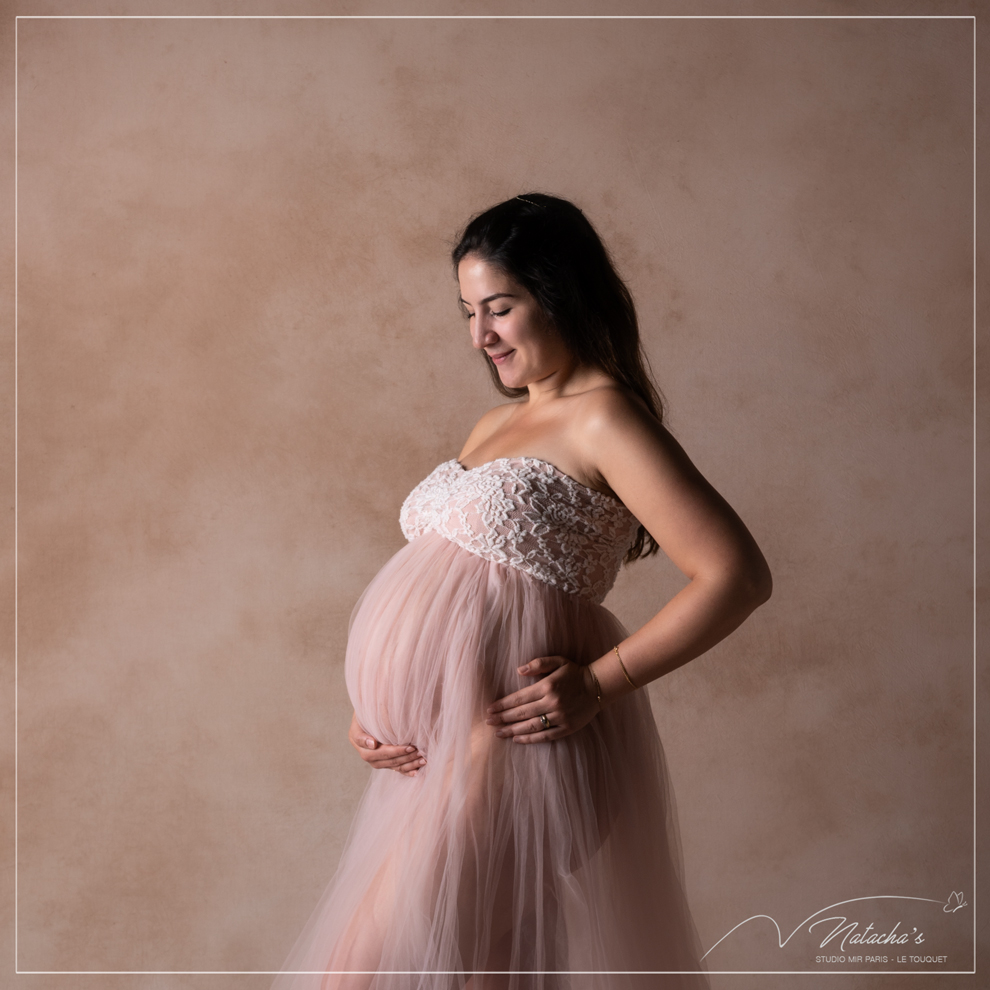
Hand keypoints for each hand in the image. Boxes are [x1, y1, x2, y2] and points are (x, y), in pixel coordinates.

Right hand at [348, 712, 425, 775]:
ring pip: (393, 765)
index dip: (395, 751)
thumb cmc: (366, 712)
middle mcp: (366, 754)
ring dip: (408, 764)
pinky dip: (406, 770)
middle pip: (387, 759)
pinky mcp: (383, 762)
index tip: (410, 747)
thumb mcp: (361, 716)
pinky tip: (417, 771)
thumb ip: (364, 732)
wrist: (367, 715)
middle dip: (405, 756)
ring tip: (423, 759)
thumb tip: (373, 744)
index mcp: (359, 743)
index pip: (378, 751)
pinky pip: (395, 769)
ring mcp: (375, 760)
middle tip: (419, 751)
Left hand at [485, 655, 600, 743]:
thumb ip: (538, 664)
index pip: (519, 698)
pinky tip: (517, 739)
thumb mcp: (558, 661)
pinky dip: (530, 738)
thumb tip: (519, 671)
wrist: (598, 686)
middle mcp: (552, 703)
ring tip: (498, 733)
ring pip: (531, 726)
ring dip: (512, 730)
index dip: (503, 705)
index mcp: (547, 687)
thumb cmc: (575, 672)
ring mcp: (560, 717)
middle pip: (521, 713)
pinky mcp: (567, 728)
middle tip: (488, 722)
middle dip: (503, 718)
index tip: (490, 709)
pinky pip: (545, 736)